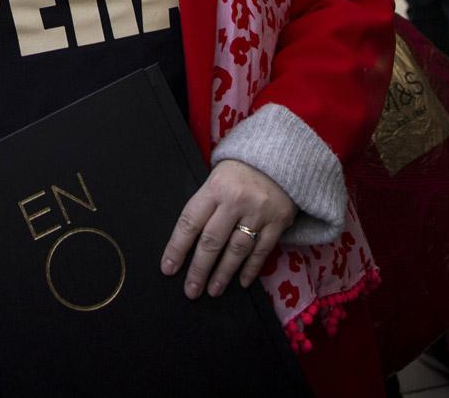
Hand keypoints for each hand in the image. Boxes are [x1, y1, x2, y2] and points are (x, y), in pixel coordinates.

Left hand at [161, 158, 295, 297]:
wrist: (280, 157)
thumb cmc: (240, 170)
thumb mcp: (216, 176)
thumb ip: (205, 203)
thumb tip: (187, 237)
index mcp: (214, 187)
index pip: (190, 221)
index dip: (177, 247)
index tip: (168, 268)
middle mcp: (235, 201)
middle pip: (212, 241)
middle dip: (199, 269)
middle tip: (190, 291)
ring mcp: (258, 213)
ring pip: (236, 250)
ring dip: (223, 274)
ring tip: (212, 290)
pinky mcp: (278, 222)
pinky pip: (262, 251)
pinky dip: (251, 269)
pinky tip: (241, 282)